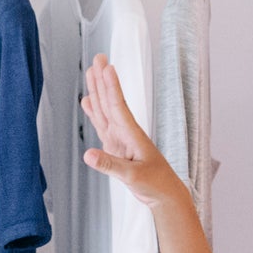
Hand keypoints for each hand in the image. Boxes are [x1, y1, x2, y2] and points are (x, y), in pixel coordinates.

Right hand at [79, 56, 182, 209]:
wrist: (165, 194)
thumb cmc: (155, 184)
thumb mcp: (133, 176)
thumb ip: (110, 165)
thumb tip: (87, 155)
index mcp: (132, 135)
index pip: (118, 106)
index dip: (111, 87)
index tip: (106, 67)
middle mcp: (125, 133)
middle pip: (110, 102)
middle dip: (102, 81)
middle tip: (97, 58)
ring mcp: (120, 139)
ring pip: (105, 110)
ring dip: (98, 92)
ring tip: (90, 72)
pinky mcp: (116, 148)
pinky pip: (102, 126)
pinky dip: (95, 114)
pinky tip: (88, 103)